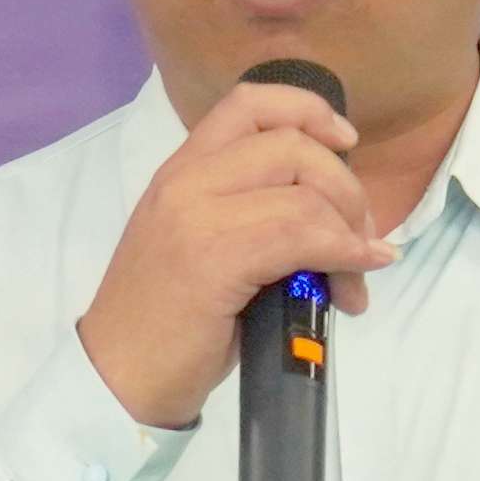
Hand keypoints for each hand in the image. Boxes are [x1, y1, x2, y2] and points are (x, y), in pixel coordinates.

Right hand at [76, 77, 397, 428]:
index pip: (251, 102)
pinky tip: (352, 284)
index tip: (346, 141)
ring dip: (350, 234)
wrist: (119, 377)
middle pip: (293, 144)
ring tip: (352, 282)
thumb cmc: (168, 325)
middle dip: (347, 189)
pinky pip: (301, 235)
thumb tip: (335, 219)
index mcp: (181, 170)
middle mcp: (186, 179)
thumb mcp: (205, 248)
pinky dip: (343, 255)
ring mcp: (196, 215)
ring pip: (305, 192)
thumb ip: (254, 216)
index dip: (310, 110)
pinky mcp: (214, 256)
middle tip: (360, 240)